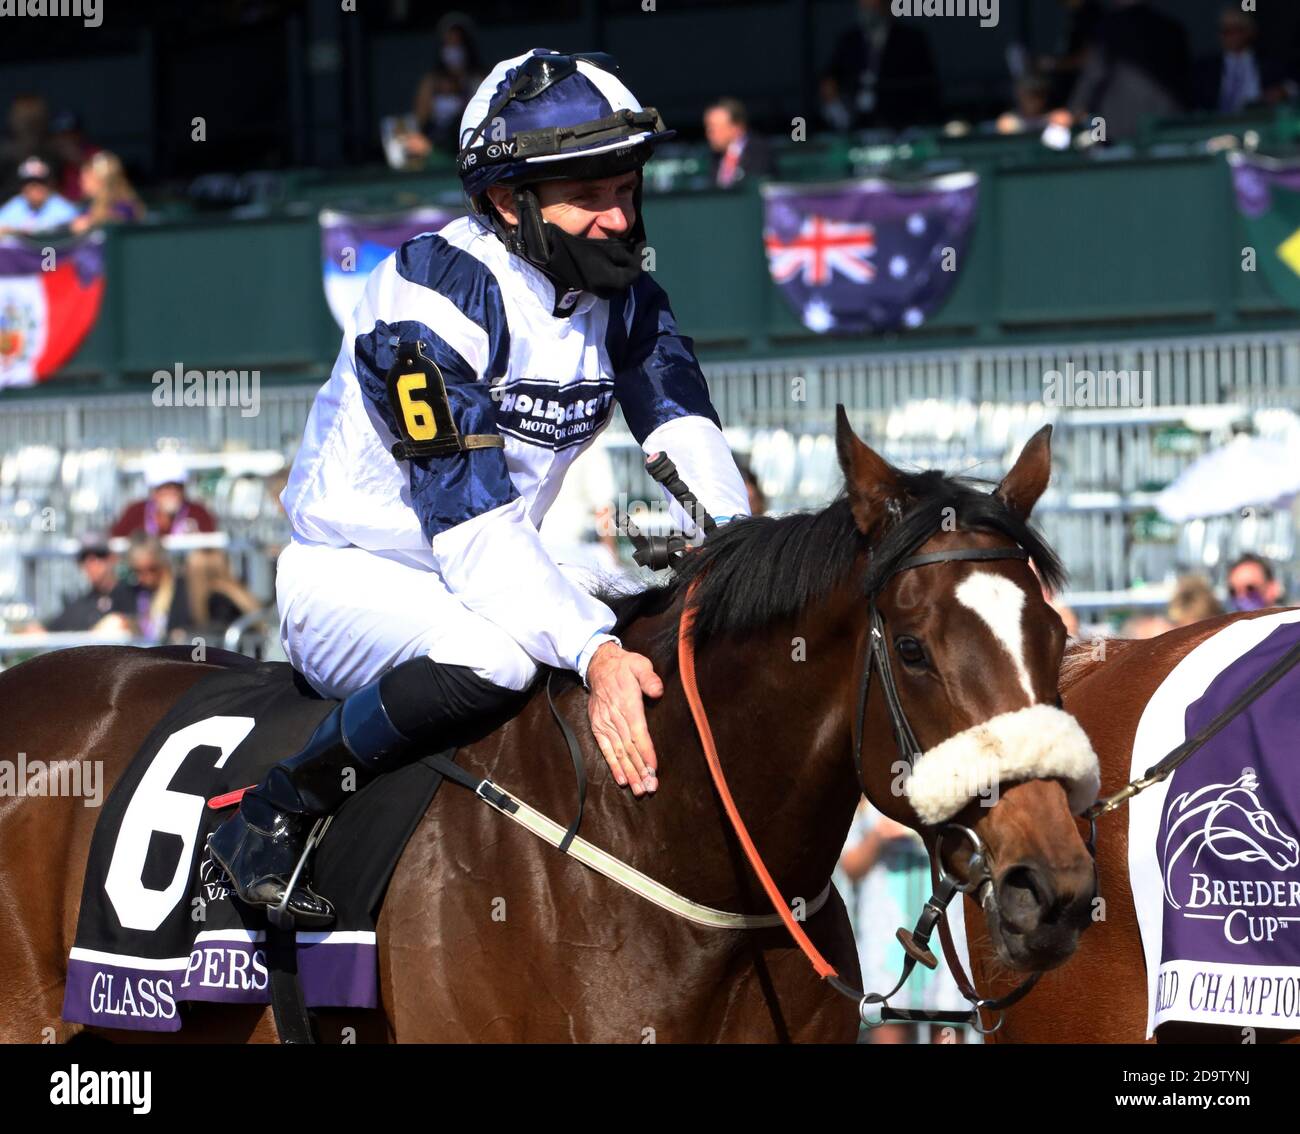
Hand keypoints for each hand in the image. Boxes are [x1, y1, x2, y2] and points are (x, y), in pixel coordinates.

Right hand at [586, 641, 662, 795]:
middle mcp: (615, 717)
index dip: (646, 752)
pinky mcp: (598, 727)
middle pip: (629, 748)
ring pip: (618, 752)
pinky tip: (621, 779)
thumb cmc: (625, 666)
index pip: (638, 733)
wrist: (599, 664)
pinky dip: (613, 764)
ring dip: (629, 772)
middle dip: (640, 770)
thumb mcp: (640, 665)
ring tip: (638, 789)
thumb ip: (649, 678)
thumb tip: (658, 691)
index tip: (653, 769)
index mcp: (627, 703)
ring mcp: (605, 723)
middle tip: (649, 788)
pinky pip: (605, 748)